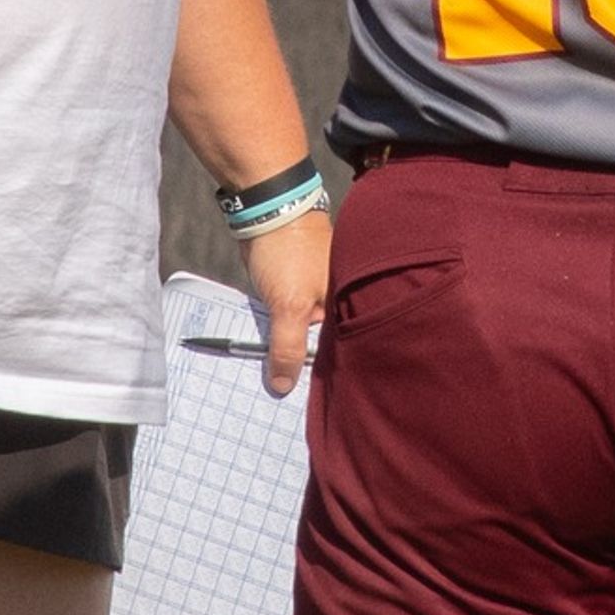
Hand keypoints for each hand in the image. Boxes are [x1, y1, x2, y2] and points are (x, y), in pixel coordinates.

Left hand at [241, 204, 330, 397]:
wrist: (267, 209)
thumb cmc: (288, 251)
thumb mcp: (288, 305)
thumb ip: (287, 348)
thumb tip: (283, 386)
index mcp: (349, 307)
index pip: (342, 354)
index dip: (326, 378)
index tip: (307, 405)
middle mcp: (338, 304)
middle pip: (321, 347)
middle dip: (301, 368)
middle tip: (281, 397)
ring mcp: (316, 297)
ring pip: (301, 335)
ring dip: (286, 351)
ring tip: (270, 380)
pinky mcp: (295, 291)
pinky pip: (287, 322)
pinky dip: (276, 334)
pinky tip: (265, 352)